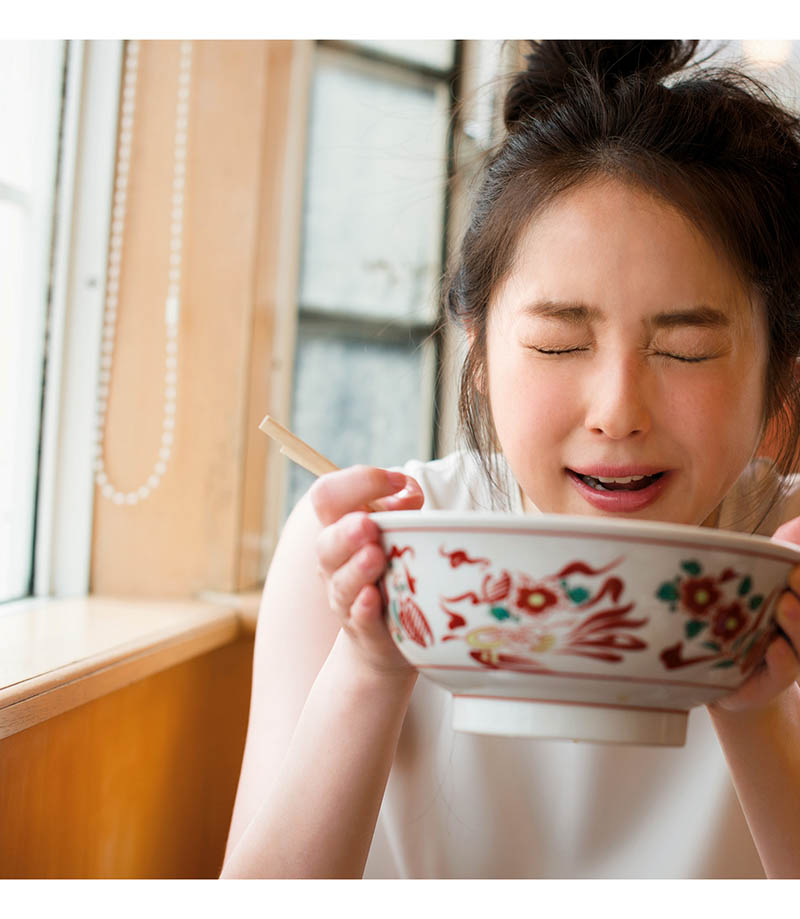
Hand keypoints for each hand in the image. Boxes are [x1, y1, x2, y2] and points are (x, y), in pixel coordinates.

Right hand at [310, 465, 424, 677]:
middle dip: (346, 532)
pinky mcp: (362, 628)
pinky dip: (363, 607)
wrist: (386, 634)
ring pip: (341, 581)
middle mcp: (334, 561)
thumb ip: (402, 509)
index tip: (396, 482)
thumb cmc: (393, 567)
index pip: (327, 495)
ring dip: (357, 568)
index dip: (357, 483)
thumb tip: (407, 492)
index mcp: (338, 527)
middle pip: (325, 542)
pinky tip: (371, 597)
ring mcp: (344, 596)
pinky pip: (357, 617)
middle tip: (368, 524)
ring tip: (375, 556)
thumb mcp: (397, 532)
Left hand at [711, 516, 799, 712]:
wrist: (725, 677)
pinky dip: (782, 659)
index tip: (795, 564)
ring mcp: (792, 655)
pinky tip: (776, 648)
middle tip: (795, 574)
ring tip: (785, 604)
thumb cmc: (744, 619)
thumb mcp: (760, 579)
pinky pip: (782, 671)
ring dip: (798, 622)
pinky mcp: (772, 680)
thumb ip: (784, 550)